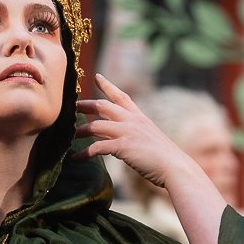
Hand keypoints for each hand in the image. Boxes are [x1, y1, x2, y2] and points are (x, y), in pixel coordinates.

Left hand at [73, 74, 177, 188]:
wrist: (175, 167)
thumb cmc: (164, 158)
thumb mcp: (149, 139)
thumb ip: (135, 135)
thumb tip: (120, 140)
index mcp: (140, 117)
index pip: (122, 96)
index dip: (108, 85)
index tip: (97, 76)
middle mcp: (132, 121)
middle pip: (103, 106)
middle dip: (85, 105)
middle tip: (71, 106)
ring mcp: (128, 132)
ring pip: (95, 126)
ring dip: (80, 131)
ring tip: (69, 137)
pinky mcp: (123, 147)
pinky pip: (97, 147)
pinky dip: (84, 153)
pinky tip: (76, 158)